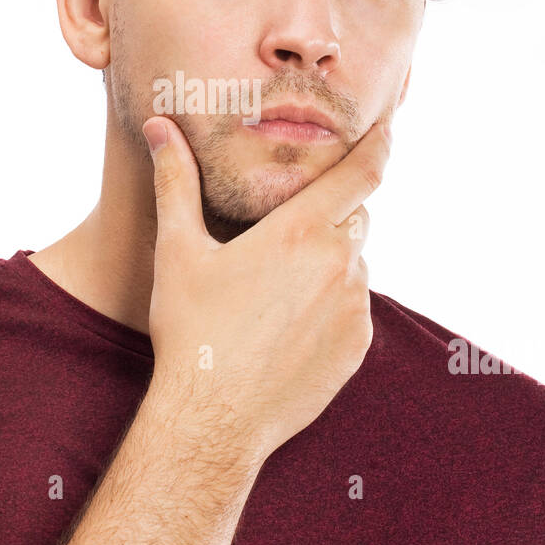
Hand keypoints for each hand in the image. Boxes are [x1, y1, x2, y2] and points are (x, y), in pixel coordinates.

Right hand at [140, 115, 391, 463]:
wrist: (214, 418)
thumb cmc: (190, 331)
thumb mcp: (177, 251)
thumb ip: (175, 181)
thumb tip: (158, 126)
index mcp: (299, 231)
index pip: (362, 171)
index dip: (380, 142)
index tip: (387, 126)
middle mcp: (339, 263)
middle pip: (354, 215)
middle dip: (331, 212)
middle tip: (287, 231)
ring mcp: (354, 307)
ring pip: (353, 263)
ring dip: (329, 261)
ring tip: (276, 289)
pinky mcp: (359, 345)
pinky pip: (354, 306)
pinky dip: (331, 302)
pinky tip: (287, 324)